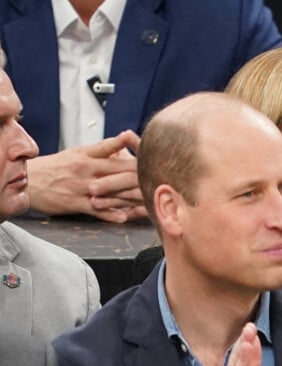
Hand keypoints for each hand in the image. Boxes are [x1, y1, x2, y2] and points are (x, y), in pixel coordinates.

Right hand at [26, 130, 147, 222]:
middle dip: (140, 179)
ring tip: (149, 201)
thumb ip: (103, 148)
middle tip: (160, 182)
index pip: (116, 154)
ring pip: (111, 193)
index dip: (135, 157)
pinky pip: (96, 210)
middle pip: (119, 174)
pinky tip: (123, 217)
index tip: (152, 158)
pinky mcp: (76, 203)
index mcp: (89, 157)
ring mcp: (83, 188)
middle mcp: (87, 171)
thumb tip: (124, 139)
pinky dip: (109, 214)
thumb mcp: (78, 151)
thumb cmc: (56, 166)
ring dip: (131, 199)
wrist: (30, 179)